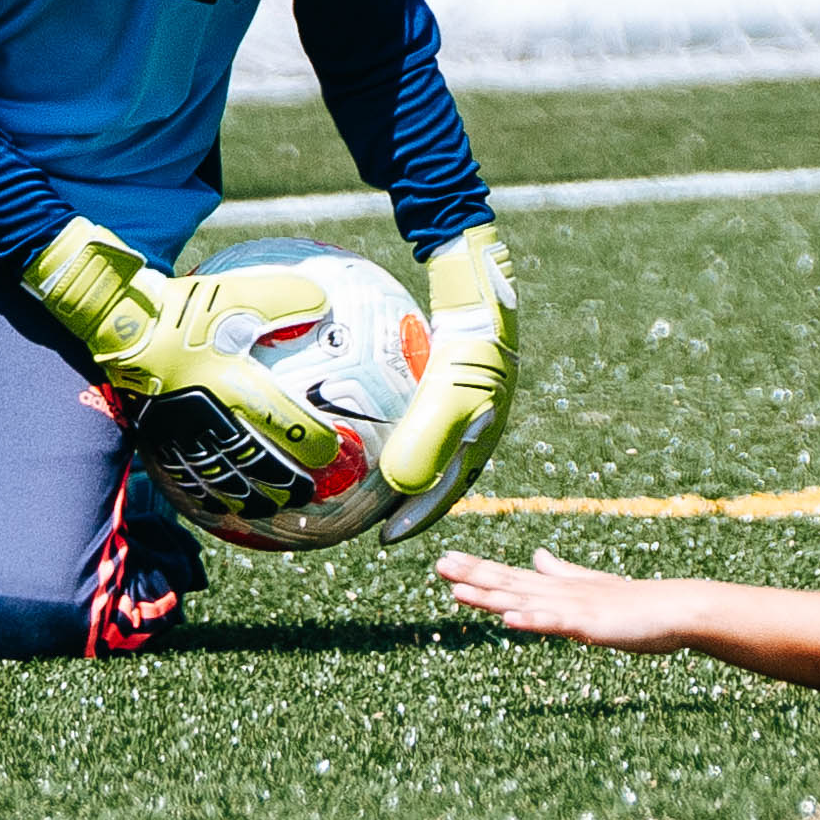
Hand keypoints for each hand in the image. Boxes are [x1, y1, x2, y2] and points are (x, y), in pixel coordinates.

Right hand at [25, 218, 342, 520]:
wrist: (118, 322)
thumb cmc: (181, 309)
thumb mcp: (236, 293)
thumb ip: (284, 298)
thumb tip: (325, 302)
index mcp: (235, 384)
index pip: (284, 422)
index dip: (311, 440)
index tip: (330, 451)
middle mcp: (212, 416)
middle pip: (256, 463)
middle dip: (285, 482)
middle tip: (307, 493)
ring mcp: (182, 431)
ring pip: (220, 477)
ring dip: (247, 497)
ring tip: (267, 508)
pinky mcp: (158, 435)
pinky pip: (185, 473)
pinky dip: (204, 494)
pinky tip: (214, 503)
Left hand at [378, 223, 517, 543]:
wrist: (477, 280)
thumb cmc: (472, 336)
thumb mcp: (452, 390)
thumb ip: (428, 436)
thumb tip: (399, 486)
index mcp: (480, 436)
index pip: (447, 489)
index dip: (417, 518)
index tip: (382, 539)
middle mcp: (468, 419)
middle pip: (430, 468)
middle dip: (400, 495)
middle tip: (362, 513)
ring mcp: (452, 393)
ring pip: (413, 435)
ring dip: (385, 454)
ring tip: (347, 466)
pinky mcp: (434, 368)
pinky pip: (399, 399)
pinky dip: (376, 411)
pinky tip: (338, 404)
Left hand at [435, 545, 690, 651]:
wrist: (676, 608)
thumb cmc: (637, 603)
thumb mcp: (592, 587)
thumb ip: (562, 573)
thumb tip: (537, 557)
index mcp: (558, 588)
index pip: (510, 576)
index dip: (477, 569)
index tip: (446, 559)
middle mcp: (560, 593)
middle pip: (509, 583)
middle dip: (472, 576)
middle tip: (438, 564)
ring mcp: (574, 607)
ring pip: (524, 601)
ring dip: (491, 596)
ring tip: (458, 591)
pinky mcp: (590, 624)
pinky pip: (556, 624)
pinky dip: (531, 621)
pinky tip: (508, 620)